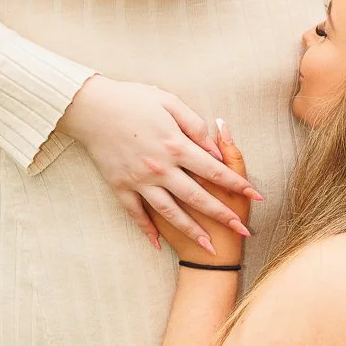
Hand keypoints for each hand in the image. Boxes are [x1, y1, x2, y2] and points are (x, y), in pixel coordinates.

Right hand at [62, 78, 261, 254]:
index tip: (256, 195)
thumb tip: (214, 148)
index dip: (237, 183)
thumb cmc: (132, 99)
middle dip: (222, 216)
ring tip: (208, 246)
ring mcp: (139, 181)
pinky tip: (158, 244)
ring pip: (170, 212)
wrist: (90, 107)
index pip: (214, 169)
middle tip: (242, 231)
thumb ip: (194, 126)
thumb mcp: (169, 102)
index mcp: (175, 145)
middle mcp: (160, 168)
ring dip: (191, 231)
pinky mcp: (120, 187)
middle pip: (197, 197)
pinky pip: (136, 214)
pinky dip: (147, 230)